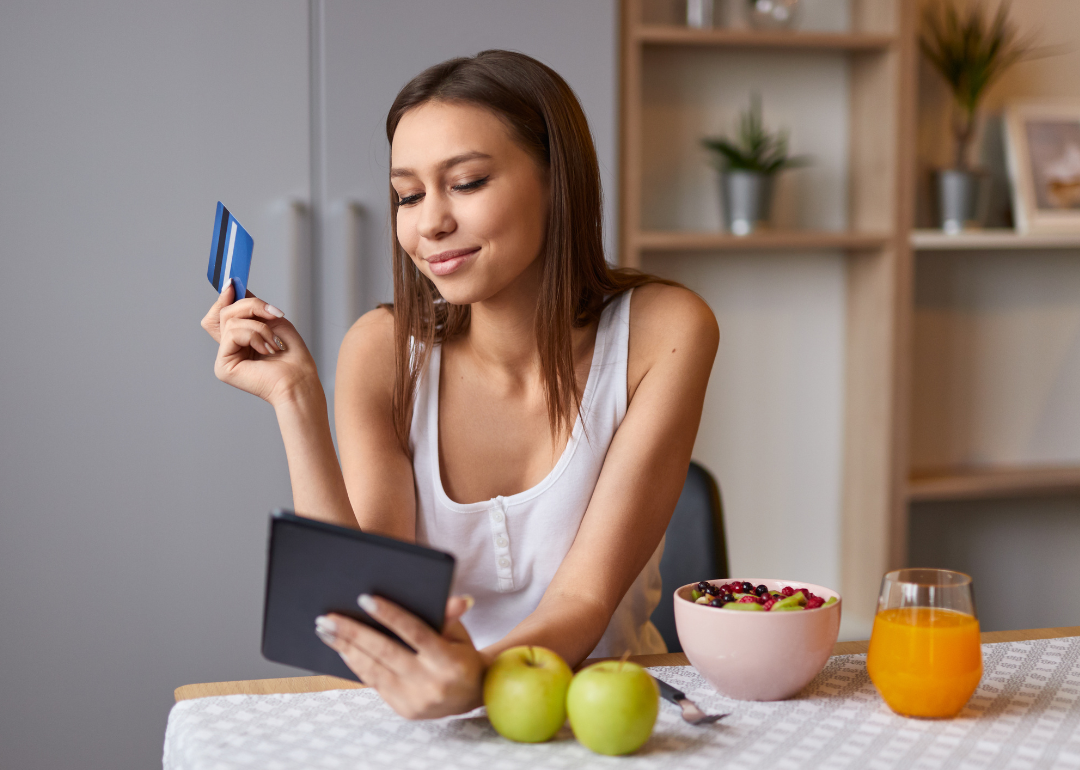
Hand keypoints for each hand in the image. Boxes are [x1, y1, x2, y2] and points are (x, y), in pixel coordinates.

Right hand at [200, 282, 318, 405]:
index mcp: (240, 339)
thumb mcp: (273, 321)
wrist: (300, 380)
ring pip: (230, 320)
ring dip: (259, 326)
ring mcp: (225, 357)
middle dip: (251, 306)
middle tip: (272, 314)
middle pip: (225, 312)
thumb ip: (251, 306)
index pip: (221, 313)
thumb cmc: (293, 357)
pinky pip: (232, 334)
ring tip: (273, 342)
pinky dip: (254, 336)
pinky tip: (267, 350)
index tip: (233, 283)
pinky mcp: (223, 366)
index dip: (225, 298)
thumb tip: (232, 287)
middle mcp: (229, 348)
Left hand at [316, 594, 485, 718]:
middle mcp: (431, 684)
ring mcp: (415, 700)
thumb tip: (455, 599)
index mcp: (448, 661)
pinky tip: (343, 649)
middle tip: (328, 618)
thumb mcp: (459, 633)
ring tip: (326, 631)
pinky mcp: (403, 709)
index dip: (389, 615)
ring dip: (346, 649)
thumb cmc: (462, 654)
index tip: (364, 599)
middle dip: (353, 633)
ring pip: (373, 670)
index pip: (415, 632)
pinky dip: (356, 664)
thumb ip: (448, 615)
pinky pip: (374, 683)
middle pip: (385, 652)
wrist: (473, 695)